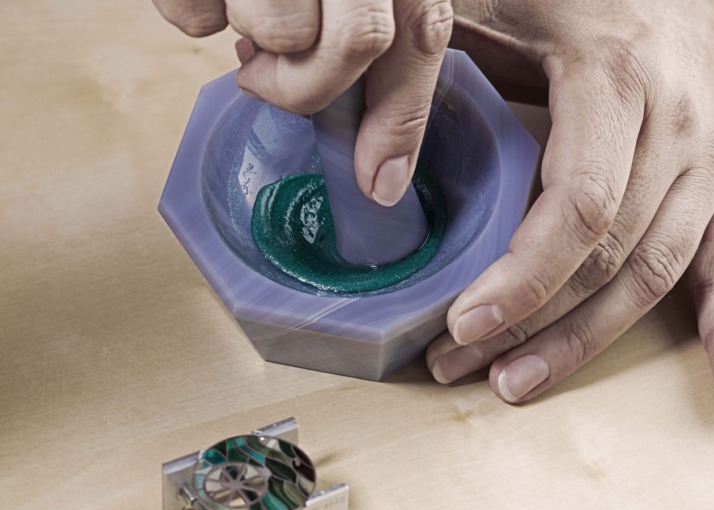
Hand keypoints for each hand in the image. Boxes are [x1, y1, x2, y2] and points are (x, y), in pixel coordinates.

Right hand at [151, 0, 452, 205]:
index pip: (421, 35)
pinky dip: (189, 14)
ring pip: (277, 28)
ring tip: (240, 6)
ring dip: (252, 35)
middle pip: (358, 43)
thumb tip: (381, 172)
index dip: (401, 121)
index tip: (378, 184)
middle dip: (310, 83)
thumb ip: (386, 39)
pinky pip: (193, 14)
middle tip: (268, 77)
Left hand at [426, 0, 713, 406]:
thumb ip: (429, 74)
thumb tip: (375, 174)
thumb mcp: (495, 8)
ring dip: (585, 341)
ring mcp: (709, 166)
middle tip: (460, 362)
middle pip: (611, 255)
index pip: (581, 205)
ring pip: (655, 276)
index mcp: (618, 79)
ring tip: (517, 380)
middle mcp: (677, 130)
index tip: (464, 321)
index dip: (524, 277)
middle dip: (532, 322)